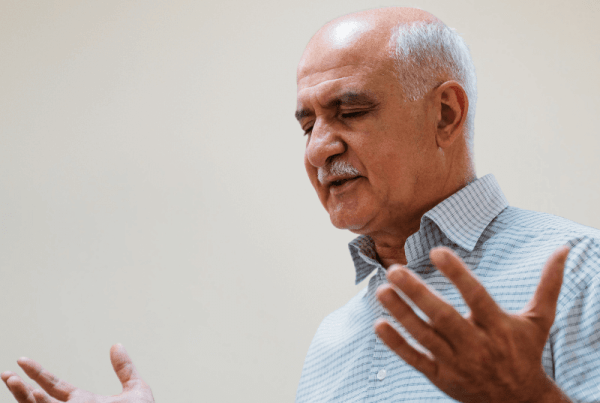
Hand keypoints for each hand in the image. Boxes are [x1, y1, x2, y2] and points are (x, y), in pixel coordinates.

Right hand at [2, 344, 153, 402]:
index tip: (22, 360)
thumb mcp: (135, 389)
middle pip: (38, 401)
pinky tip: (34, 399)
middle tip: (7, 374)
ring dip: (23, 399)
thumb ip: (124, 368)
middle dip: (21, 389)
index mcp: (84, 402)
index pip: (55, 386)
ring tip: (12, 382)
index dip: (38, 374)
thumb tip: (116, 345)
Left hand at [375, 246, 572, 402]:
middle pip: (443, 317)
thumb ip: (548, 284)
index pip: (476, 297)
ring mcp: (456, 363)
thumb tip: (563, 249)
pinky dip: (397, 345)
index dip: (457, 274)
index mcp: (498, 327)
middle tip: (394, 270)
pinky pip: (416, 360)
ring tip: (382, 290)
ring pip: (424, 337)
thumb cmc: (525, 353)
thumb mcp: (539, 320)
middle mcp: (476, 345)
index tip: (437, 251)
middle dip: (418, 294)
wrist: (519, 402)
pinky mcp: (442, 378)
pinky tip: (379, 325)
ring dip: (401, 314)